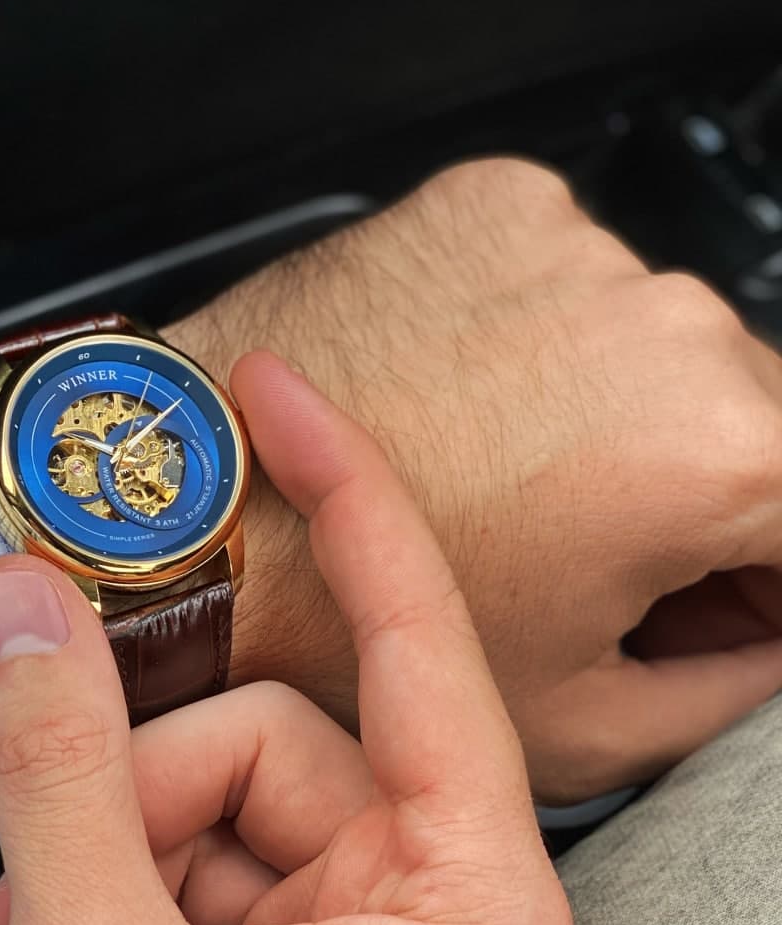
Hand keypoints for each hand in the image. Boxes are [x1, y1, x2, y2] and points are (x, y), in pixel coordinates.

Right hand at [0, 360, 570, 924]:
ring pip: (199, 798)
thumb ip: (56, 776)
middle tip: (52, 905)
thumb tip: (14, 608)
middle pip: (256, 735)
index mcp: (463, 894)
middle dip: (128, 804)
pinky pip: (181, 863)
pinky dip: (101, 914)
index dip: (341, 489)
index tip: (280, 395)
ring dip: (96, 876)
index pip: (408, 627)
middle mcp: (422, 897)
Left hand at [166, 158, 781, 802]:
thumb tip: (772, 644)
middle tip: (600, 556)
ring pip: (657, 344)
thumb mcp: (581, 720)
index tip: (719, 605)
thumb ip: (734, 688)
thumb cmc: (349, 615)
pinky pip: (568, 282)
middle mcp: (664, 320)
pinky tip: (465, 404)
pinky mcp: (496, 204)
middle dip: (702, 494)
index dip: (770, 585)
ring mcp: (576, 246)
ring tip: (507, 479)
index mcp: (717, 451)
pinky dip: (541, 340)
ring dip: (619, 409)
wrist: (199, 504)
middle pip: (752, 415)